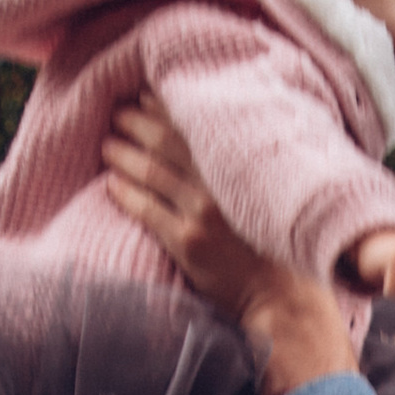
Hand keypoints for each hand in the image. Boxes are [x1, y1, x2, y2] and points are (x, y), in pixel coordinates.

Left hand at [104, 95, 357, 394]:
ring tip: (108, 144)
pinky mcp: (188, 243)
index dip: (165, 107)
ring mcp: (202, 213)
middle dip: (137, 123)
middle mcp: (220, 184)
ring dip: (124, 154)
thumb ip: (249, 169)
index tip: (146, 94)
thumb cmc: (285, 249)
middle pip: (166, 143)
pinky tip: (111, 183)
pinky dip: (126, 194)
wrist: (286, 301)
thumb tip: (223, 143)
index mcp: (242, 166)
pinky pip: (147, 211)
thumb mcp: (275, 197)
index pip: (195, 124)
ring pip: (151, 173)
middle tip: (119, 112)